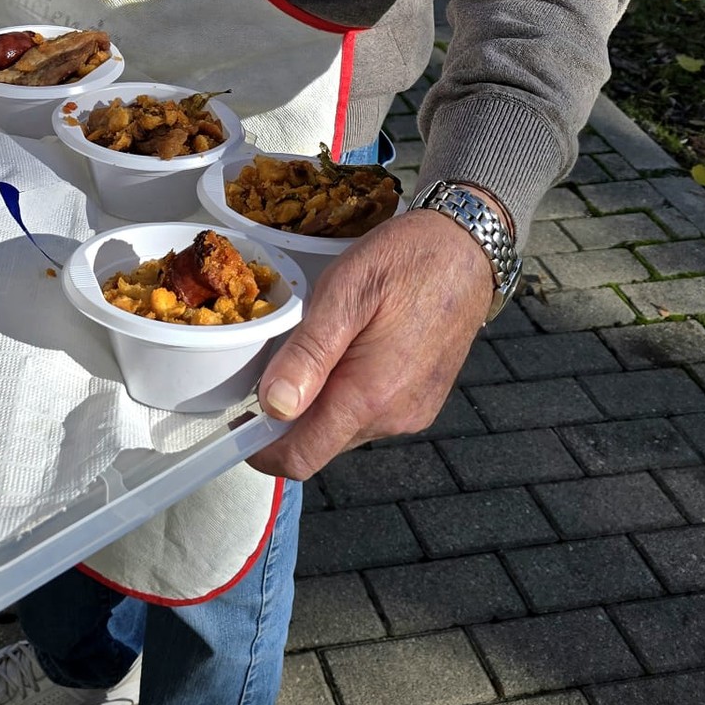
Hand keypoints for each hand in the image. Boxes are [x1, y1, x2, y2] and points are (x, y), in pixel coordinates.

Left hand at [250, 208, 494, 478]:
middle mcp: (395, 417)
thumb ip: (309, 353)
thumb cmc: (406, 260)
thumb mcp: (345, 292)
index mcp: (371, 396)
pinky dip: (346, 395)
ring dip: (318, 404)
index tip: (237, 424)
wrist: (467, 248)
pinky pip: (370, 414)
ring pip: (344, 429)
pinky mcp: (423, 401)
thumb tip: (272, 406)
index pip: (302, 457)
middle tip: (269, 368)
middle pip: (320, 443)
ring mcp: (414, 412)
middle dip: (288, 419)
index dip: (261, 449)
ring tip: (312, 350)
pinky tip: (345, 352)